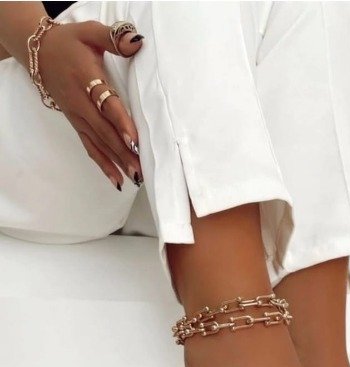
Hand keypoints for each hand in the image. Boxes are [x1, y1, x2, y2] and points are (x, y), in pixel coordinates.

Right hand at [38, 21, 143, 189]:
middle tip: (140, 169)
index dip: (120, 122)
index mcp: (86, 80)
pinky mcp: (77, 125)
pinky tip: (117, 181)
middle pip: (104, 132)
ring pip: (98, 144)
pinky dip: (103, 165)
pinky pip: (90, 148)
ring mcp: (78, 117)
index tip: (133, 140)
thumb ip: (113, 38)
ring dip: (116, 162)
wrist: (39, 52)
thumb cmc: (70, 42)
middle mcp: (81, 104)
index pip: (107, 104)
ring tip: (134, 178)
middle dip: (122, 152)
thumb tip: (137, 43)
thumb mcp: (90, 32)